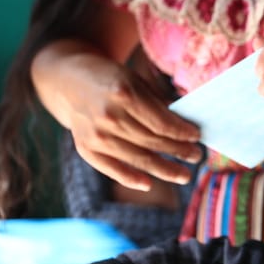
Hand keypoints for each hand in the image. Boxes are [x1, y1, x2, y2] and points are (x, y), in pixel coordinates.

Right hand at [55, 50, 201, 190]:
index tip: (197, 137)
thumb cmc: (110, 79)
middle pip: (152, 142)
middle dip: (179, 151)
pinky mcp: (85, 149)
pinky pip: (112, 169)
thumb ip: (158, 102)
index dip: (182, 133)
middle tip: (196, 156)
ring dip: (165, 169)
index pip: (161, 122)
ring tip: (184, 175)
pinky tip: (149, 184)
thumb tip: (186, 125)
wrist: (67, 81)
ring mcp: (94, 135)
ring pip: (138, 158)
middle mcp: (107, 116)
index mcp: (123, 93)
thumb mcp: (135, 80)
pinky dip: (131, 178)